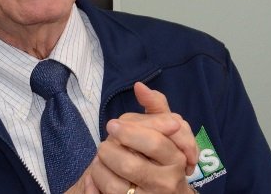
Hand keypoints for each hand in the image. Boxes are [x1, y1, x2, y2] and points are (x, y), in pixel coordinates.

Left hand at [79, 83, 197, 193]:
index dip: (130, 133)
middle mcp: (165, 182)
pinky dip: (95, 187)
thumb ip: (156, 107)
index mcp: (176, 159)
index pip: (154, 143)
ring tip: (99, 160)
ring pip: (115, 186)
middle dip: (111, 152)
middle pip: (131, 166)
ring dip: (100, 170)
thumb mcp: (166, 131)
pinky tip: (94, 178)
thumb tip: (139, 86)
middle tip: (103, 145)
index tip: (112, 125)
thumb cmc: (164, 157)